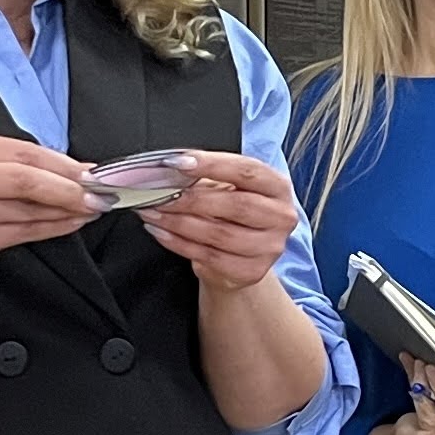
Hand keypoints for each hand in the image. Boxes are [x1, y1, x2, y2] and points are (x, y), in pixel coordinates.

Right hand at [0, 134, 93, 287]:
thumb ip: (16, 168)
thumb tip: (72, 168)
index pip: (23, 151)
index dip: (61, 161)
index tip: (91, 170)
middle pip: (27, 176)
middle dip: (69, 185)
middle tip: (99, 191)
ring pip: (29, 205)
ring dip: (67, 207)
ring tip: (92, 207)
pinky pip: (25, 229)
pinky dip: (54, 226)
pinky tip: (73, 222)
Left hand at [137, 151, 299, 294]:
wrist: (241, 256)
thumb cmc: (232, 214)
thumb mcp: (226, 188)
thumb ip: (205, 176)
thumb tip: (167, 170)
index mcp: (277, 186)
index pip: (246, 171)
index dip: (211, 165)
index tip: (177, 163)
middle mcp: (281, 216)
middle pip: (235, 205)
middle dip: (191, 198)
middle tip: (157, 193)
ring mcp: (269, 247)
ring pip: (220, 234)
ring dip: (179, 222)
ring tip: (153, 212)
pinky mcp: (252, 271)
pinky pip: (209, 257)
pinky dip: (179, 243)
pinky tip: (162, 232)